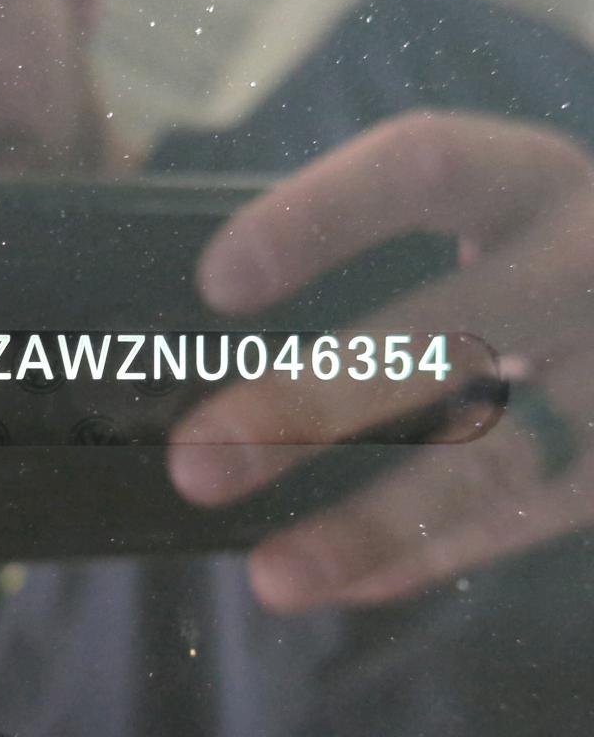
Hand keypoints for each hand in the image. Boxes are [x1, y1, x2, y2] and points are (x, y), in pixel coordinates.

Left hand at [169, 111, 593, 612]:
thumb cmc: (534, 251)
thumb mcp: (490, 210)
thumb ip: (376, 246)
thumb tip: (212, 326)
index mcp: (526, 181)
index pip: (421, 169)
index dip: (317, 221)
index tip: (216, 284)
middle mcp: (587, 263)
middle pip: (442, 336)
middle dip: (309, 406)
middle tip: (195, 463)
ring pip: (490, 457)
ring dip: (370, 525)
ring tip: (272, 577)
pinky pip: (524, 519)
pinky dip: (427, 556)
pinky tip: (342, 582)